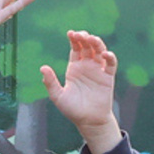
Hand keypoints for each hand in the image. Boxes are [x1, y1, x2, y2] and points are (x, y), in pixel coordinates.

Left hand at [40, 31, 121, 153]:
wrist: (88, 120)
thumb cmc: (72, 109)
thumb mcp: (58, 96)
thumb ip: (50, 82)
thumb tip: (42, 67)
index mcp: (74, 68)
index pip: (75, 49)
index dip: (74, 40)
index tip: (70, 33)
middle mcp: (87, 66)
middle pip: (87, 47)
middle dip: (84, 38)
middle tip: (80, 34)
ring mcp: (98, 70)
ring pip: (99, 52)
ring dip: (97, 44)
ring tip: (91, 39)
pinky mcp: (108, 77)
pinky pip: (111, 64)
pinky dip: (109, 57)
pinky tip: (104, 54)